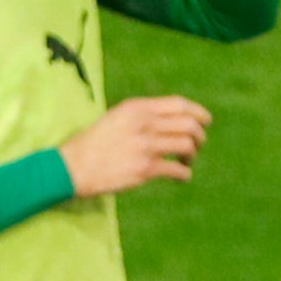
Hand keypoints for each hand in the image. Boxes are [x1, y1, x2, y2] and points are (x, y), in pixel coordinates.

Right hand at [61, 95, 210, 200]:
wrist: (74, 165)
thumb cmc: (95, 142)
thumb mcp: (118, 117)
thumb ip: (143, 115)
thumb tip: (172, 121)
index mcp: (137, 107)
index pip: (179, 104)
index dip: (198, 112)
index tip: (206, 121)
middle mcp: (144, 123)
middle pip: (188, 124)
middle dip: (199, 136)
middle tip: (197, 146)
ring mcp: (146, 146)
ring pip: (187, 145)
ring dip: (193, 154)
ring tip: (187, 161)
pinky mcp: (145, 169)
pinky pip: (177, 170)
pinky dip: (185, 174)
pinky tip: (182, 177)